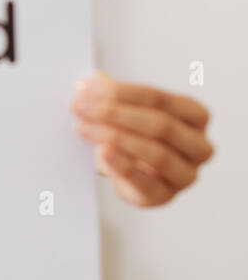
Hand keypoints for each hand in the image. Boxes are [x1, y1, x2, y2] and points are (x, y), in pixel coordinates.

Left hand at [71, 70, 213, 206]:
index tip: (87, 89)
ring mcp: (186, 173)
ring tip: (83, 128)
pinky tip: (102, 153)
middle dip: (115, 113)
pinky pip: (146, 182)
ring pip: (156, 153)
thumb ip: (111, 95)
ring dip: (115, 137)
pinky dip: (123, 166)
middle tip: (80, 108)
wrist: (130, 174)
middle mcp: (198, 145)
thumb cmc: (134, 136)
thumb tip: (87, 83)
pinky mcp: (165, 196)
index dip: (121, 92)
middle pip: (160, 124)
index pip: (159, 98)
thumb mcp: (127, 111)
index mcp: (195, 116)